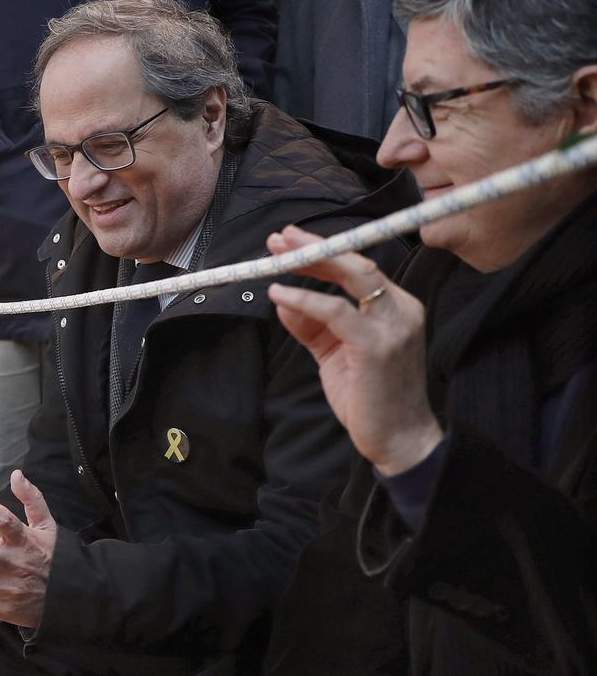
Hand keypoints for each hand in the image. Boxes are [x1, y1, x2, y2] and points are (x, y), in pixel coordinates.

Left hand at [264, 227, 443, 475]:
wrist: (398, 438)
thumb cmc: (369, 396)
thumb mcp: (335, 353)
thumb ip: (312, 326)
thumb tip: (284, 300)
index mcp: (396, 307)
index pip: (358, 268)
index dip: (323, 251)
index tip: (290, 242)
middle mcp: (401, 309)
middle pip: (356, 262)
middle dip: (315, 246)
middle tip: (280, 237)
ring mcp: (393, 326)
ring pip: (353, 277)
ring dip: (310, 263)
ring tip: (275, 258)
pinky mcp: (377, 346)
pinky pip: (336, 312)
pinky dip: (305, 299)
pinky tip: (280, 294)